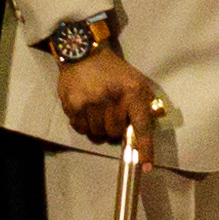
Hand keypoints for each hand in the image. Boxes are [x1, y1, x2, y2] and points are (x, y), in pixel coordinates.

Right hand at [56, 41, 160, 156]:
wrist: (84, 52)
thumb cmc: (115, 70)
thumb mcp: (137, 81)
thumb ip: (144, 104)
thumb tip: (146, 130)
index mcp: (132, 93)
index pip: (141, 126)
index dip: (145, 148)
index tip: (146, 166)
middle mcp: (111, 100)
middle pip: (115, 134)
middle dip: (115, 130)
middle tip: (113, 118)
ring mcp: (90, 103)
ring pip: (97, 134)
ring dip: (99, 129)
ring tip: (99, 114)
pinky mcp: (72, 106)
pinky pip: (81, 129)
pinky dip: (85, 126)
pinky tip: (87, 112)